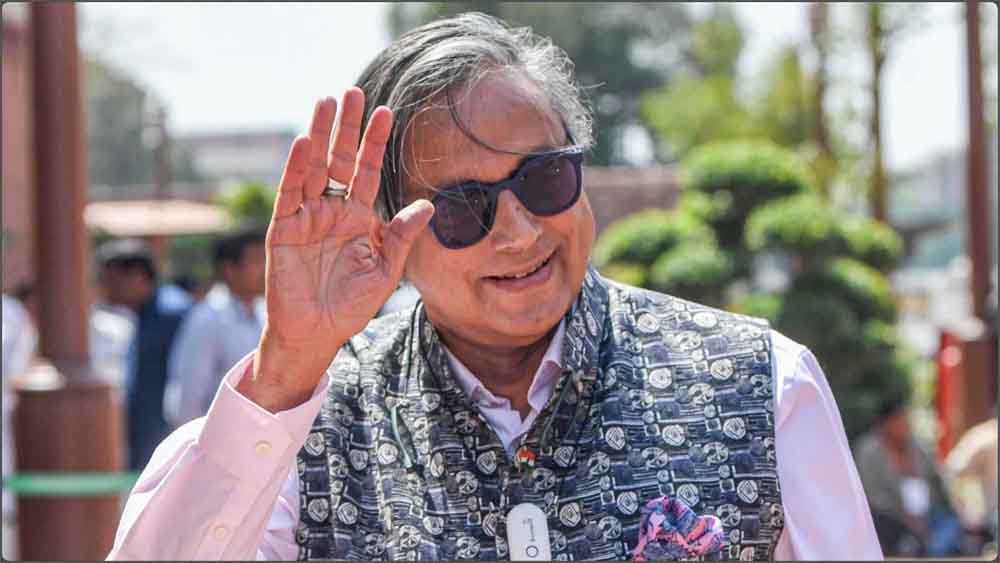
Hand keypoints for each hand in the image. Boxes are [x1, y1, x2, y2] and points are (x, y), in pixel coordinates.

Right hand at [239, 89, 433, 410]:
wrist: (318, 334)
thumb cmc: (351, 305)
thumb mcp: (386, 270)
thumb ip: (402, 236)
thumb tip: (428, 205)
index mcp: (359, 218)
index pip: (368, 171)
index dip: (375, 143)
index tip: (387, 112)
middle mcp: (333, 210)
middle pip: (340, 160)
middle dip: (347, 127)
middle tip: (353, 93)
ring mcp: (307, 216)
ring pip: (314, 167)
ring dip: (320, 135)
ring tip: (326, 102)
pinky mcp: (284, 229)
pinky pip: (290, 193)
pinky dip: (296, 167)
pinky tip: (304, 142)